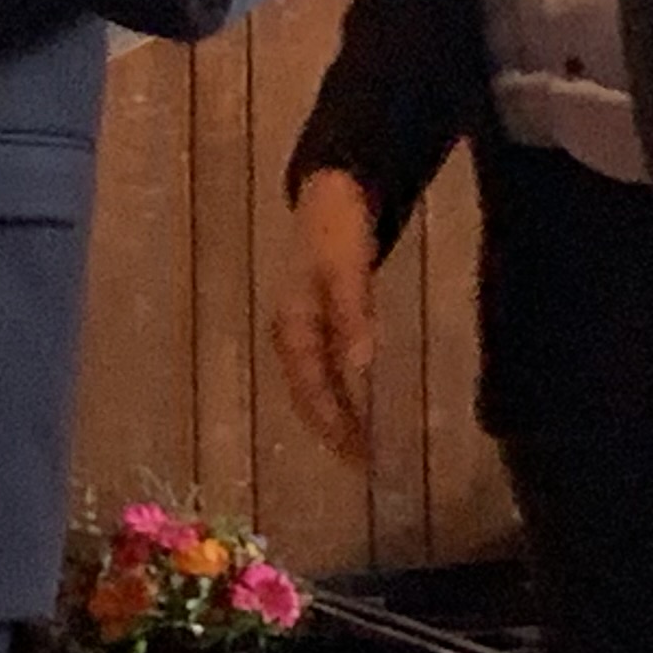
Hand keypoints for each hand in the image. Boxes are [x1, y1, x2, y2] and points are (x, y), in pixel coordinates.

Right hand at [271, 169, 381, 466]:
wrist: (334, 187)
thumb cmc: (337, 228)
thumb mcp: (346, 269)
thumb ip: (352, 315)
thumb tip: (360, 368)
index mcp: (292, 325)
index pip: (311, 389)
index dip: (332, 425)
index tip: (354, 458)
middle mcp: (290, 331)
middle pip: (308, 393)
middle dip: (331, 429)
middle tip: (362, 465)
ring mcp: (301, 324)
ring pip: (314, 383)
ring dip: (334, 414)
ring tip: (360, 445)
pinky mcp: (316, 317)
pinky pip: (324, 366)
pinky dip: (339, 390)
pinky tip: (357, 401)